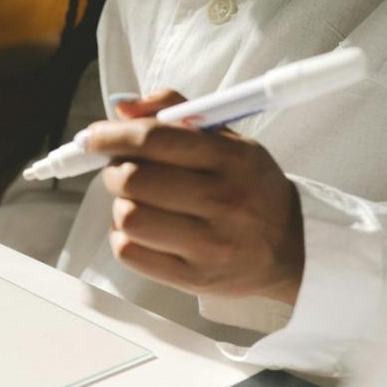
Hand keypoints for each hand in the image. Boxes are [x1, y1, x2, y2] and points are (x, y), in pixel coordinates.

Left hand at [87, 91, 303, 305]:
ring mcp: (209, 244)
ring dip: (120, 205)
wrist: (293, 247)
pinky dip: (123, 237)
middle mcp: (223, 201)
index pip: (154, 139)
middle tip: (120, 170)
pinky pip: (130, 253)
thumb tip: (123, 108)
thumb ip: (177, 113)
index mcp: (232, 159)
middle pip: (133, 180)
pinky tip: (142, 230)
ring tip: (137, 201)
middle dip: (114, 170)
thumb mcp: (229, 141)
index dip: (111, 136)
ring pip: (129, 217)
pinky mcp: (194, 278)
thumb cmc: (250, 188)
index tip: (93, 137)